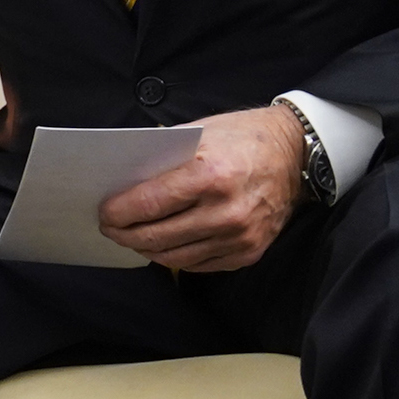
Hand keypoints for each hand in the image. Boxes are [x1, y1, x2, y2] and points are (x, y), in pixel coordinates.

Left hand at [98, 105, 303, 270]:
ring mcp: (239, 237)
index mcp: (210, 175)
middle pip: (158, 236)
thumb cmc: (242, 138)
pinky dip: (176, 257)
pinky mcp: (248, 253)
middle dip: (125, 235)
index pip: (150, 204)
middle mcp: (226, 212)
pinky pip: (200, 265)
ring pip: (176, 257)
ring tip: (132, 238)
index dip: (119, 213)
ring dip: (147, 249)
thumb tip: (124, 183)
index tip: (103, 213)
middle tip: (110, 228)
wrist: (295, 155)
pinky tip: (163, 245)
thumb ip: (163, 159)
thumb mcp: (198, 133)